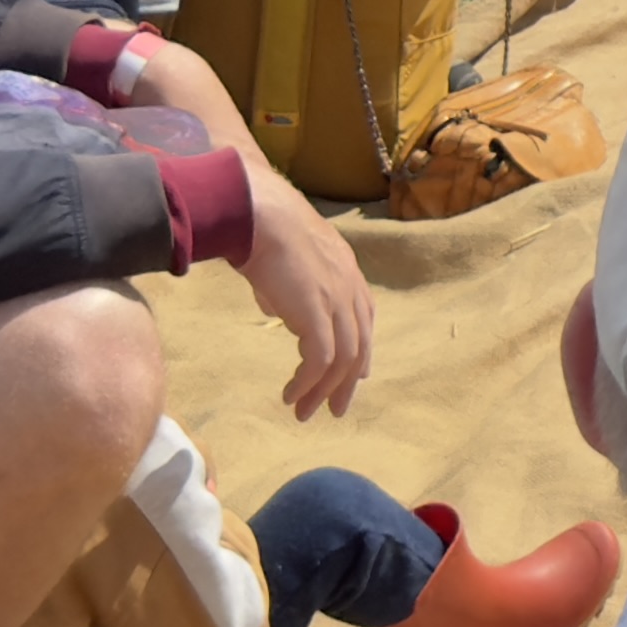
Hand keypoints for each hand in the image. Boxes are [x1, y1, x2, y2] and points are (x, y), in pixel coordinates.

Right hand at [236, 193, 378, 418]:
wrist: (262, 215)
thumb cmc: (267, 230)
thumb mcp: (290, 263)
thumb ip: (294, 287)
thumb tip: (280, 307)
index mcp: (348, 274)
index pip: (364, 322)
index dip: (360, 352)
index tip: (352, 378)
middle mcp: (350, 289)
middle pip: (359, 347)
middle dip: (346, 383)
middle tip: (334, 410)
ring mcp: (338, 300)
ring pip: (342, 360)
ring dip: (323, 391)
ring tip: (304, 411)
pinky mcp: (318, 313)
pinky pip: (321, 360)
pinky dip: (308, 383)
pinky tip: (291, 395)